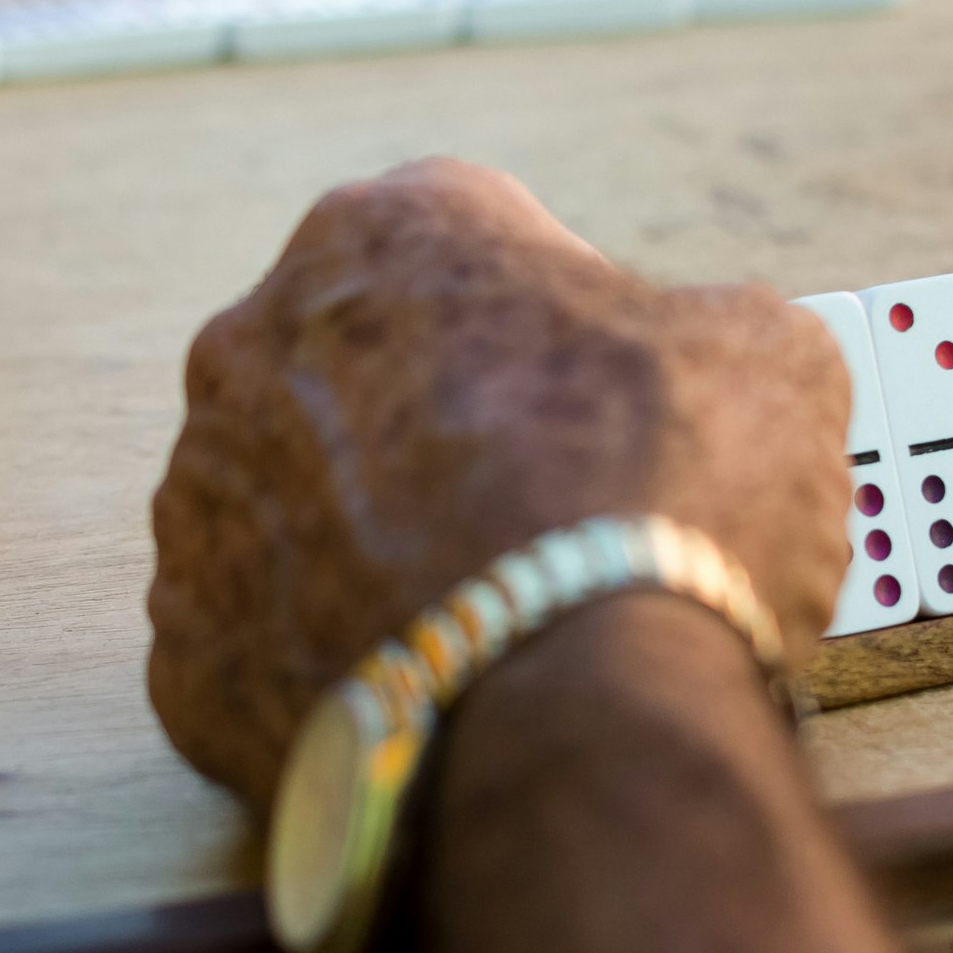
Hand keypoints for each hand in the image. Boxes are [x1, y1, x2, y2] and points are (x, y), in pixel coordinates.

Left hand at [146, 159, 851, 812]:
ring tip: (497, 617)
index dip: (555, 320)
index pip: (471, 242)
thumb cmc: (667, 506)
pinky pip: (270, 645)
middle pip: (365, 373)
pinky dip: (341, 666)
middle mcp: (254, 345)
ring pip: (300, 510)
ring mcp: (202, 505)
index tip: (609, 392)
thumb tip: (697, 370)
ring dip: (378, 546)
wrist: (584, 721)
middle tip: (552, 511)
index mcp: (386, 231)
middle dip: (445, 428)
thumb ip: (698, 329)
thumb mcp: (765, 352)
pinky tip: (435, 691)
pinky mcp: (187, 652)